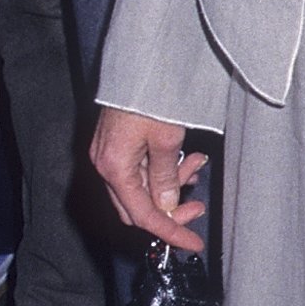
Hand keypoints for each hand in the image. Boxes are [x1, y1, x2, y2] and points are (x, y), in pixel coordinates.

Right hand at [91, 108, 207, 251]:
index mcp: (114, 167)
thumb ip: (165, 178)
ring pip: (142, 187)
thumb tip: (166, 207)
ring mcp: (110, 154)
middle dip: (171, 210)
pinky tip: (186, 159)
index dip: (170, 232)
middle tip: (199, 206)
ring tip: (197, 165)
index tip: (193, 243)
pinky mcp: (119, 144)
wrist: (139, 62)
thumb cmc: (149, 96)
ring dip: (172, 184)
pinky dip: (164, 170)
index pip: (142, 215)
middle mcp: (106, 164)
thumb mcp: (166, 140)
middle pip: (138, 207)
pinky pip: (142, 169)